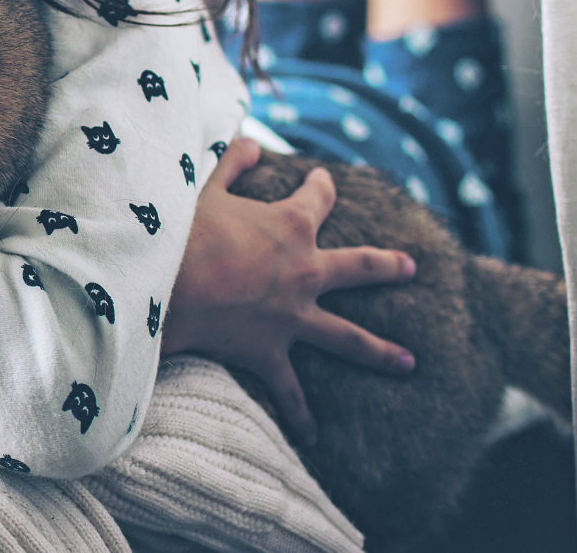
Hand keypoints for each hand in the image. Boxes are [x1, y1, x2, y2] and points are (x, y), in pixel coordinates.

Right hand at [162, 137, 416, 443]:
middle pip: (359, 266)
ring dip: (380, 351)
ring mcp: (294, 317)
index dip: (322, 186)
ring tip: (409, 362)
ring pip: (348, 338)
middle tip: (410, 267)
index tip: (323, 179)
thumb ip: (232, 163)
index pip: (317, 197)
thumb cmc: (184, 232)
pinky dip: (301, 415)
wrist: (166, 286)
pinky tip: (315, 435)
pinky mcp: (270, 352)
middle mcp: (304, 271)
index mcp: (290, 225)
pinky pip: (291, 390)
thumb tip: (252, 143)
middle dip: (386, 266)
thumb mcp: (206, 187)